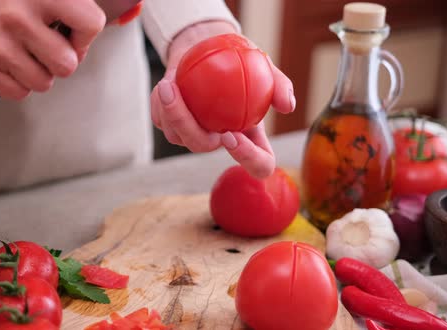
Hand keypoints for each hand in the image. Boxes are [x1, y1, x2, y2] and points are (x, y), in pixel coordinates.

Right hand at [0, 0, 105, 99]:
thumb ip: (70, 8)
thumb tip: (86, 37)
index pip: (90, 23)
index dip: (85, 36)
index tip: (72, 36)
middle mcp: (17, 17)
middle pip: (67, 65)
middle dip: (59, 61)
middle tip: (43, 48)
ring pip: (43, 83)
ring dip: (36, 72)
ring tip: (20, 51)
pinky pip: (19, 92)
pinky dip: (15, 81)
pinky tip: (5, 61)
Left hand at [151, 22, 295, 177]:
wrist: (210, 49)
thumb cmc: (241, 60)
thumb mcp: (263, 66)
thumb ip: (278, 85)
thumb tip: (287, 106)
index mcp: (250, 138)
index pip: (258, 164)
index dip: (247, 158)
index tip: (232, 134)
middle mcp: (221, 142)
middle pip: (203, 147)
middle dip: (187, 125)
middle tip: (179, 97)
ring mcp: (194, 137)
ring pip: (177, 136)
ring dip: (170, 111)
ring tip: (168, 84)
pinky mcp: (173, 127)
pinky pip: (163, 122)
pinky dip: (160, 103)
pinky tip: (164, 84)